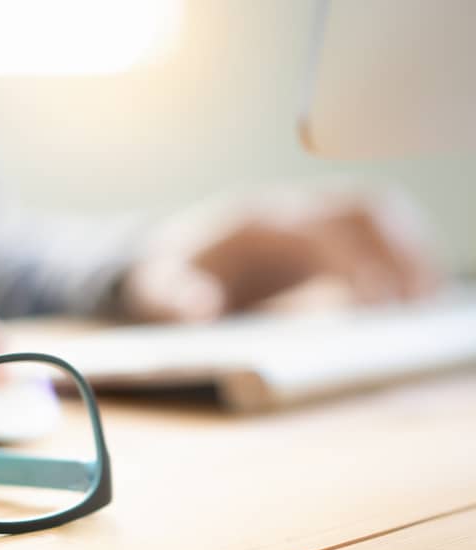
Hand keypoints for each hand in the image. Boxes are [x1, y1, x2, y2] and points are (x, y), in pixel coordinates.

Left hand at [120, 186, 441, 321]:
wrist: (158, 258)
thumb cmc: (162, 276)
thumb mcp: (153, 291)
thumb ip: (170, 299)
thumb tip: (200, 310)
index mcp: (256, 222)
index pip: (323, 226)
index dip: (356, 259)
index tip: (379, 302)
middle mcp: (290, 212)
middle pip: (365, 209)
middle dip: (402, 249)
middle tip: (422, 304)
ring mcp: (308, 221)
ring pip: (378, 215)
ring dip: (410, 251)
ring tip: (426, 304)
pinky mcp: (319, 240)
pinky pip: (373, 236)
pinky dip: (399, 259)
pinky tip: (410, 299)